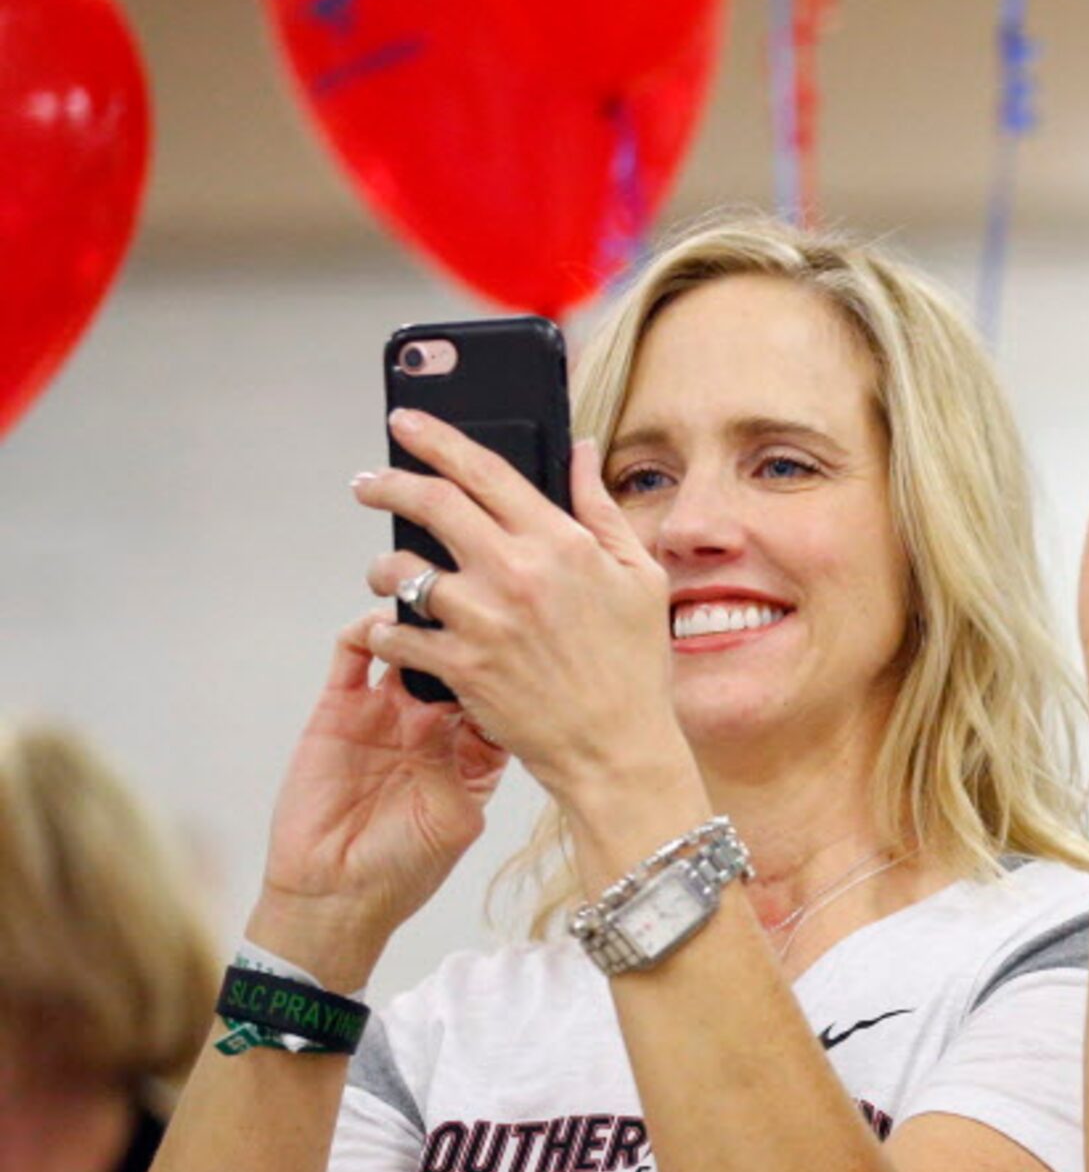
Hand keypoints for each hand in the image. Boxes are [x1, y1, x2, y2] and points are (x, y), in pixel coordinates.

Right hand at [253, 611, 510, 981]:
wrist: (336, 896)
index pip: (501, 691)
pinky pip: (353, 656)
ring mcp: (385, 713)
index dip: (515, 666)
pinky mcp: (338, 711)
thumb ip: (465, 763)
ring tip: (432, 605)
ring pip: (409, 646)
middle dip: (471, 631)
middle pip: (459, 658)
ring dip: (420, 622)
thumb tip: (473, 711)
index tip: (529, 637)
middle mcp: (431, 725)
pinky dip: (367, 632)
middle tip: (484, 603)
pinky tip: (381, 625)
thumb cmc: (404, 870)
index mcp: (470, 751)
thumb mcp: (455, 818)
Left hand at [354, 411, 687, 799]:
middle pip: (429, 503)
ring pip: (401, 569)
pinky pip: (397, 633)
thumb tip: (581, 451)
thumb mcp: (638, 577)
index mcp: (560, 543)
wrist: (617, 749)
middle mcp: (515, 573)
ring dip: (385, 567)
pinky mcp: (461, 667)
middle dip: (386, 484)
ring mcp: (483, 621)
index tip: (407, 423)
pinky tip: (396, 631)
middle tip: (368, 484)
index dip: (435, 438)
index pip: (483, 470)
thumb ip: (601, 509)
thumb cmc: (634, 668)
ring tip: (388, 574)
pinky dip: (387, 629)